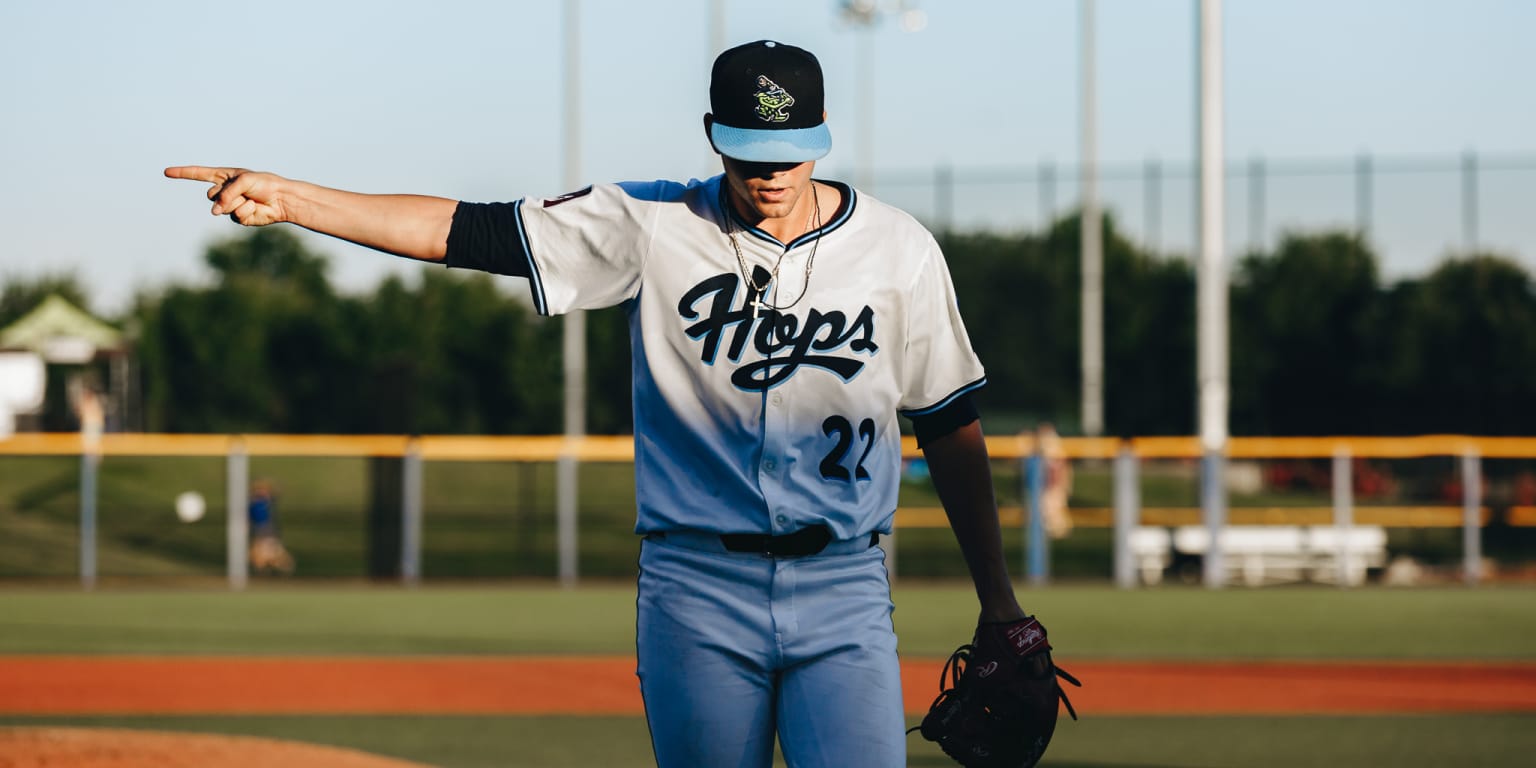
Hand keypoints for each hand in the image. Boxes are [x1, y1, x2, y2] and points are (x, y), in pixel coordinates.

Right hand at [164, 166, 289, 225]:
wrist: (281, 199)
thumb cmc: (264, 184)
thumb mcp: (243, 180)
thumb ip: (226, 193)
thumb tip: (214, 211)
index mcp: (224, 176)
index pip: (198, 174)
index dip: (182, 173)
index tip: (166, 172)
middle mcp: (225, 190)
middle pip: (210, 195)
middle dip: (225, 195)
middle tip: (242, 192)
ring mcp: (230, 205)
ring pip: (221, 208)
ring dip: (237, 203)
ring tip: (251, 199)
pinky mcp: (238, 217)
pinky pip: (234, 216)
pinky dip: (245, 212)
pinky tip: (255, 208)